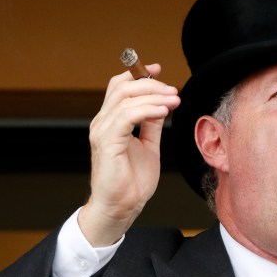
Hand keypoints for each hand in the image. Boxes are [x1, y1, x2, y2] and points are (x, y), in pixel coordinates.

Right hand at [79, 64, 180, 246]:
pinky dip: (147, 110)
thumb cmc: (132, 181)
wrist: (122, 206)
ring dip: (154, 96)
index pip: (119, 87)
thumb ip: (152, 124)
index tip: (159, 70)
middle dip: (151, 84)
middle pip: (122, 87)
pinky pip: (126, 117)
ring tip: (174, 100)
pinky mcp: (107, 142)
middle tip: (173, 90)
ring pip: (125, 99)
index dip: (138, 75)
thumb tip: (163, 105)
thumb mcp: (149, 145)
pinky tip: (164, 111)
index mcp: (110, 121)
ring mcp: (102, 131)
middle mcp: (103, 122)